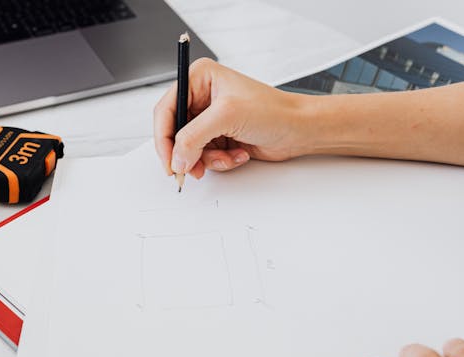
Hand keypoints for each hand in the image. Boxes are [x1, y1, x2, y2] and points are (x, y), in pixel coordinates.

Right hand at [153, 58, 310, 178]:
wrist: (299, 130)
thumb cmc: (273, 110)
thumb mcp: (227, 116)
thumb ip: (194, 136)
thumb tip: (176, 157)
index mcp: (199, 78)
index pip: (166, 109)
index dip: (163, 138)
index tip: (168, 160)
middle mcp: (202, 97)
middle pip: (175, 132)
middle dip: (185, 153)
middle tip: (189, 170)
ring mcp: (210, 119)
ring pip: (189, 149)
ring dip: (206, 159)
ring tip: (227, 157)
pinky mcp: (219, 137)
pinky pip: (204, 157)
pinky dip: (219, 161)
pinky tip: (238, 154)